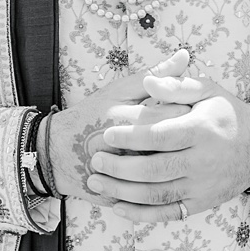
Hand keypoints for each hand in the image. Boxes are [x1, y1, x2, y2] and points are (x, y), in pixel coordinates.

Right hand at [41, 54, 182, 197]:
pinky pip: (159, 194)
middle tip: (188, 131)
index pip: (178, 113)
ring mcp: (131, 176)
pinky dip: (168, 183)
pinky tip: (167, 172)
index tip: (190, 108)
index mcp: (131, 119)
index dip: (189, 110)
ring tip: (178, 150)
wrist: (58, 153)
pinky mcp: (129, 195)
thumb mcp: (119, 90)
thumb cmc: (91, 116)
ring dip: (180, 160)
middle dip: (188, 137)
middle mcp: (132, 149)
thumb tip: (186, 55)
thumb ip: (154, 75)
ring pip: (172, 171)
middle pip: (179, 143)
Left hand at [92, 63, 249, 224]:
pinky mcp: (201, 204)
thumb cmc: (226, 114)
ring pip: (157, 195)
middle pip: (155, 170)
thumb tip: (149, 80)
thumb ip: (176, 84)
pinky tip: (118, 207)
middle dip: (120, 168)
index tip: (106, 134)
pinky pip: (168, 214)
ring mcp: (202, 187)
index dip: (131, 137)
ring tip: (96, 182)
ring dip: (123, 192)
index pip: (160, 136)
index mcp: (201, 131)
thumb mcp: (207, 90)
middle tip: (95, 161)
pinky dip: (141, 214)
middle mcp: (203, 162)